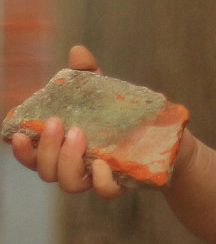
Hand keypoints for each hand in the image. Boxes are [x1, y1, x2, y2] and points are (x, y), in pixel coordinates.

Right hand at [10, 45, 123, 199]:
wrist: (169, 139)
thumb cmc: (125, 118)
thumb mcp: (106, 93)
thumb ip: (89, 76)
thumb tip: (77, 51)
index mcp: (63, 147)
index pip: (32, 156)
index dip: (21, 150)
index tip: (18, 134)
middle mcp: (74, 166)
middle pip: (45, 171)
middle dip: (45, 148)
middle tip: (58, 123)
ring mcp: (95, 177)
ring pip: (68, 184)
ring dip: (67, 161)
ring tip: (79, 135)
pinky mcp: (121, 183)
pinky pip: (103, 192)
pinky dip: (99, 181)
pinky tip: (103, 164)